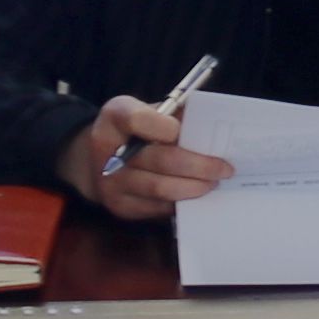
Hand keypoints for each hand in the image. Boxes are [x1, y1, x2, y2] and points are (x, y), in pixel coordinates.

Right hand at [66, 95, 229, 213]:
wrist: (94, 160)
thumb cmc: (132, 131)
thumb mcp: (145, 110)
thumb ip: (173, 114)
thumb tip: (212, 125)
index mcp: (115, 117)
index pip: (136, 119)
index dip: (163, 126)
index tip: (183, 130)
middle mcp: (107, 150)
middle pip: (160, 159)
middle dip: (198, 165)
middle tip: (224, 168)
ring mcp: (111, 183)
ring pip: (161, 188)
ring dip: (194, 187)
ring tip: (214, 183)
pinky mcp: (120, 206)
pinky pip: (158, 207)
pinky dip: (181, 201)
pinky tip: (195, 194)